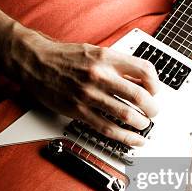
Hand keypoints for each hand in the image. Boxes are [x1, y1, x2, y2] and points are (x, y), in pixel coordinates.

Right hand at [5, 24, 159, 145]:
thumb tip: (140, 79)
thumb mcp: (95, 51)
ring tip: (143, 125)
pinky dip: (124, 136)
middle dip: (152, 108)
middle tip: (153, 112)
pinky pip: (106, 128)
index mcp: (106, 58)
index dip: (156, 84)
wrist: (35, 61)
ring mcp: (88, 95)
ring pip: (126, 114)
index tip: (155, 91)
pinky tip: (133, 139)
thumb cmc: (64, 57)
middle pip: (139, 95)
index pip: (144, 70)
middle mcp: (99, 75)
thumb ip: (117, 64)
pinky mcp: (78, 111)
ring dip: (141, 124)